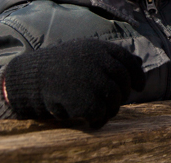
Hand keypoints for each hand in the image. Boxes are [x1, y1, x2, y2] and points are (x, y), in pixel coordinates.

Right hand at [3, 38, 145, 128]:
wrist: (31, 78)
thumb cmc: (59, 66)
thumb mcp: (85, 53)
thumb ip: (110, 57)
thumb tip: (139, 62)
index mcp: (99, 48)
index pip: (129, 61)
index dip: (137, 75)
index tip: (139, 86)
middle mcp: (98, 62)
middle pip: (123, 82)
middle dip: (122, 95)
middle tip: (115, 103)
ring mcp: (92, 80)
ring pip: (115, 100)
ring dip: (111, 109)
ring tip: (102, 113)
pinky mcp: (85, 99)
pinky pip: (101, 113)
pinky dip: (99, 120)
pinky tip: (93, 122)